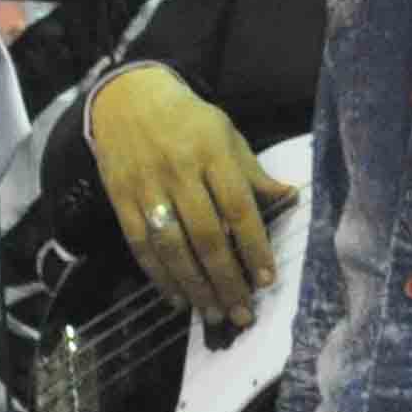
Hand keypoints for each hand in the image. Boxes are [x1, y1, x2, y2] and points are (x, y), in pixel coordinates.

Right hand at [89, 64, 290, 332]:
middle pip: (206, 235)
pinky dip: (159, 276)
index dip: (253, 247)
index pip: (237, 208)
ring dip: (194, 285)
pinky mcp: (121, 200)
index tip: (266, 280)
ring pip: (172, 247)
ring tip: (213, 313)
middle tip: (241, 312)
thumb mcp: (226, 134)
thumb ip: (252, 172)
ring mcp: (146, 188)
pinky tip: (177, 298)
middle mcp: (178, 172)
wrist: (126, 98)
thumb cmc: (187, 119)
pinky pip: (141, 246)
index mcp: (211, 153)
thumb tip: (290, 198)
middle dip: (226, 279)